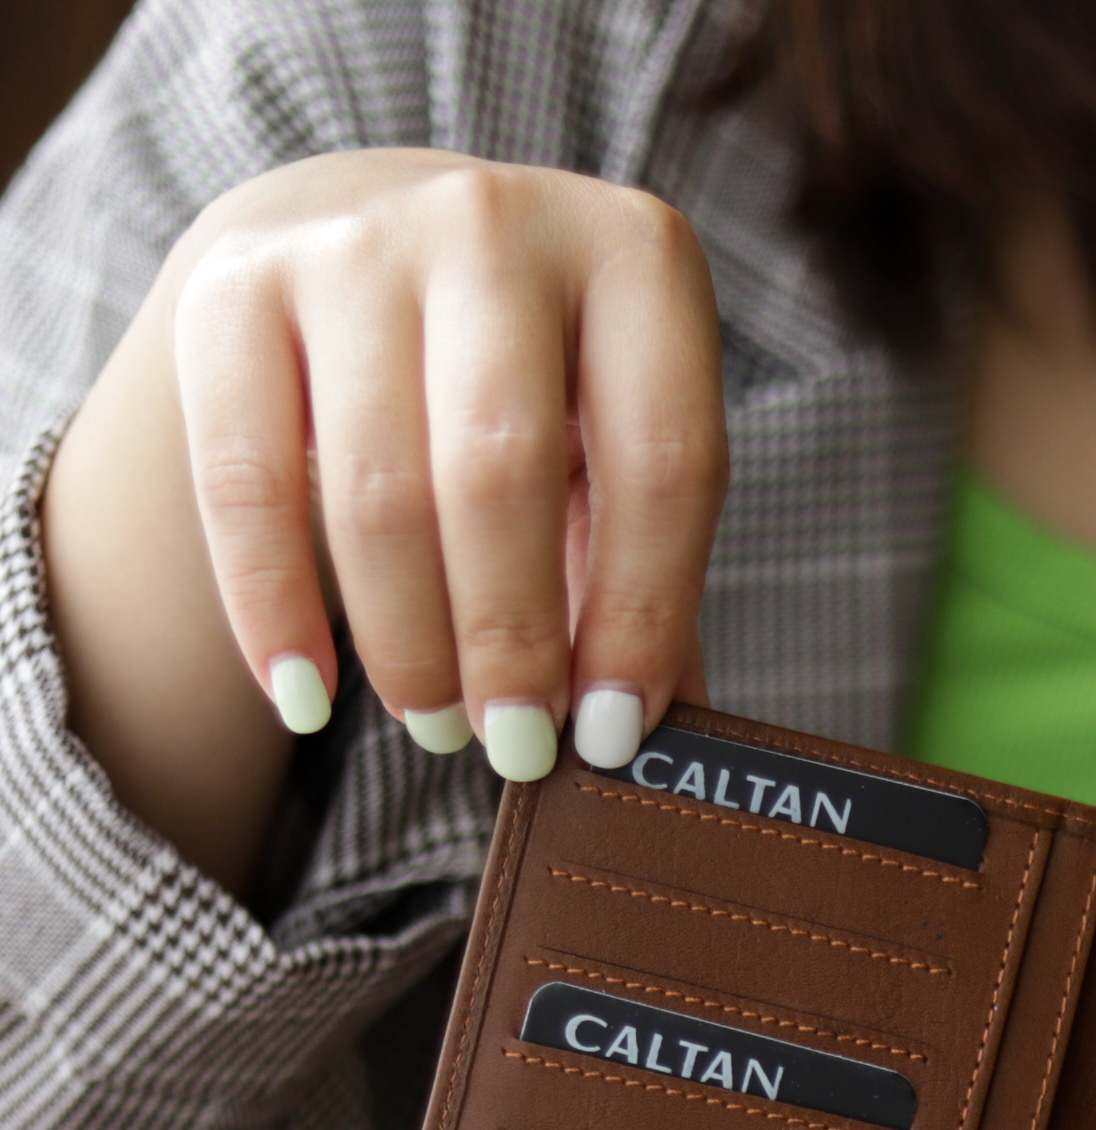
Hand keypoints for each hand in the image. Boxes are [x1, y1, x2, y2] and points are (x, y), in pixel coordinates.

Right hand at [41, 151, 724, 892]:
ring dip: (409, 641)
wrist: (380, 249)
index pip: (662, 465)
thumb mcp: (621, 455)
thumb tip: (673, 749)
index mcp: (637, 263)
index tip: (611, 732)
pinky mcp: (235, 284)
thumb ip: (651, 581)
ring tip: (438, 726)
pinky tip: (305, 700)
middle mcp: (497, 226)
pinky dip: (273, 608)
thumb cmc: (542, 390)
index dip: (639, 616)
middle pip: (502, 473)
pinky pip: (243, 478)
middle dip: (510, 639)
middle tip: (517, 747)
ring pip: (378, 487)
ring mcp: (357, 242)